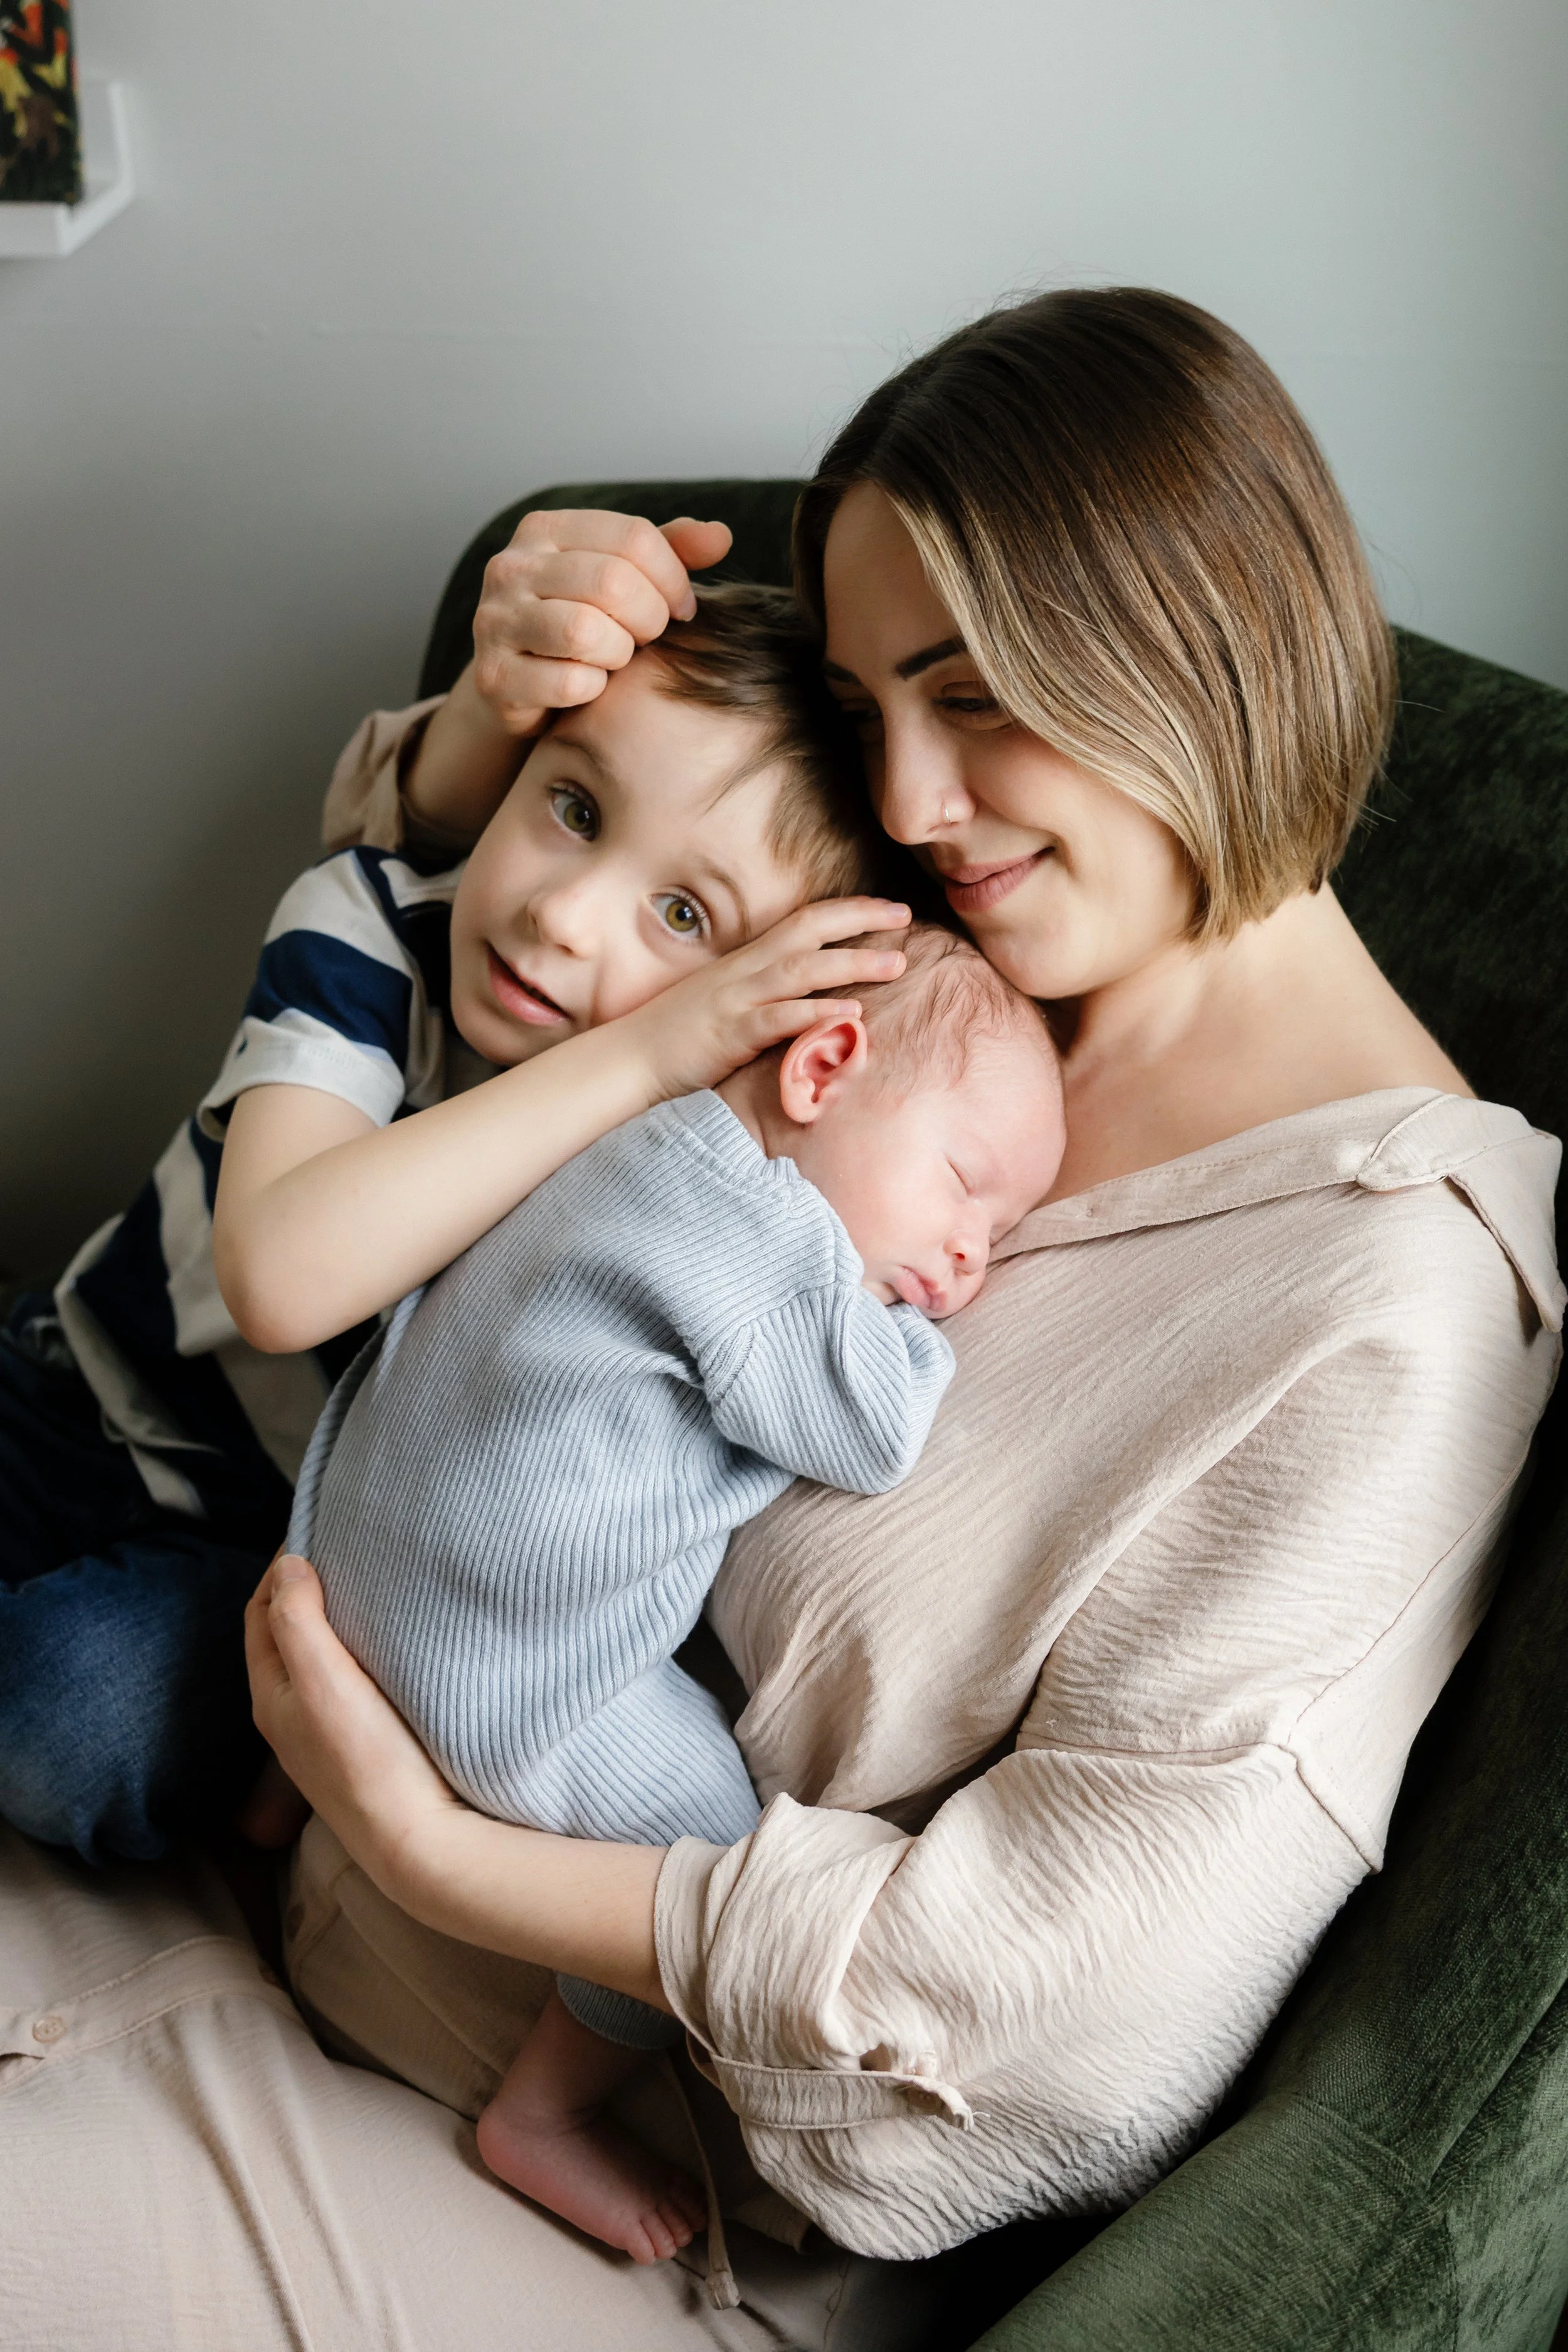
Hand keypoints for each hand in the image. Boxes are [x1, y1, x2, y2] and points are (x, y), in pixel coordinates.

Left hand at [246, 1554, 667, 1999]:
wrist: (414, 1839)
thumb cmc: (369, 1759)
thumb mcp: (324, 1681)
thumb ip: (299, 1620)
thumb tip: (290, 1564)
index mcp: (271, 1696)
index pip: (259, 1613)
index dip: (280, 1568)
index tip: (317, 1532)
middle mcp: (288, 1716)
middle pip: (283, 1634)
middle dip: (303, 1588)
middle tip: (343, 1551)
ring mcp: (322, 1734)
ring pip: (314, 1658)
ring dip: (329, 1619)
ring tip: (365, 1587)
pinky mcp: (357, 1746)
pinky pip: (342, 1682)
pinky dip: (352, 1650)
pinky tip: (385, 1646)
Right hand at [473, 509, 734, 737]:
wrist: (517, 688)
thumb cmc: (580, 624)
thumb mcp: (622, 577)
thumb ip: (669, 552)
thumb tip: (720, 536)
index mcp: (545, 530)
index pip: (634, 537)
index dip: (673, 577)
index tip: (682, 608)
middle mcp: (511, 567)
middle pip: (613, 582)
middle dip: (650, 618)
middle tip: (650, 637)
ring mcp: (494, 621)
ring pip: (586, 631)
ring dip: (619, 654)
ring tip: (617, 658)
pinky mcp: (494, 676)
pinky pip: (570, 682)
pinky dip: (593, 690)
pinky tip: (590, 687)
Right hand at [624, 896, 909, 1100]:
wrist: (629, 1060)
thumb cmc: (680, 1036)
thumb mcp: (728, 1002)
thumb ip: (768, 992)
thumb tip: (812, 993)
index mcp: (747, 962)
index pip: (804, 922)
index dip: (849, 911)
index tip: (890, 908)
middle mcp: (745, 972)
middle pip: (809, 932)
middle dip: (860, 920)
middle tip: (907, 916)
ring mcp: (737, 1001)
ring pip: (801, 971)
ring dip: (852, 964)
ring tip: (897, 964)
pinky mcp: (731, 1035)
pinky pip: (779, 1019)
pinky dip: (816, 1013)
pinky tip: (852, 1014)